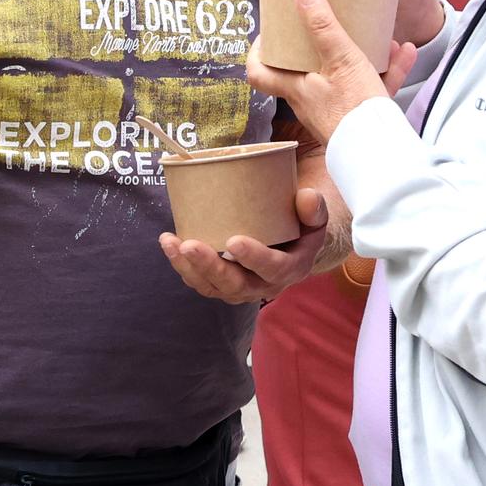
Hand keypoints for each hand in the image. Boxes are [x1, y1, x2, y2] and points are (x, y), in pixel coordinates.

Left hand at [159, 187, 327, 304]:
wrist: (293, 245)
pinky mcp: (223, 283)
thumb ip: (315, 208)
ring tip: (171, 243)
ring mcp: (242, 287)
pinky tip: (169, 243)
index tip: (234, 241)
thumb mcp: (316, 217)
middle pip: (235, 285)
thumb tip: (306, 198)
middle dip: (210, 266)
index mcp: (291, 268)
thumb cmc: (302, 225)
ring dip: (189, 268)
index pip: (273, 269)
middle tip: (190, 245)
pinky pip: (201, 281)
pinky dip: (183, 266)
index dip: (254, 258)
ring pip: (213, 287)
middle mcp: (264, 285)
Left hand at [248, 0, 416, 144]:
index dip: (257, 53)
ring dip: (359, 53)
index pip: (258, 73)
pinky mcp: (361, 116)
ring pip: (343, 75)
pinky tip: (404, 53)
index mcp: (296, 88)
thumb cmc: (354, 109)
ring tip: (374, 34)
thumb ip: (322, 26)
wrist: (383, 152)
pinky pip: (372, 87)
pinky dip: (387, 70)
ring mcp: (336, 109)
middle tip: (322, 24)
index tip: (269, 33)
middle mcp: (311, 101)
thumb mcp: (340, 59)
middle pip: (302, 70)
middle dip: (314, 45)